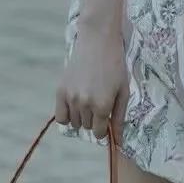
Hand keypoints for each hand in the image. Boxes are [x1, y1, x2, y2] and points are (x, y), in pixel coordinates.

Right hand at [55, 26, 128, 143]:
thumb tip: (119, 141)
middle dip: (94, 120)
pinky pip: (60, 116)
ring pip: (74, 123)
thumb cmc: (115, 65)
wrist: (97, 41)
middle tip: (99, 103)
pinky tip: (75, 106)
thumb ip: (119, 117)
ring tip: (88, 100)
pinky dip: (67, 116)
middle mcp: (85, 104)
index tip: (106, 121)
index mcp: (102, 105)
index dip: (104, 129)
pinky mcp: (60, 90)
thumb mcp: (123, 91)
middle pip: (87, 126)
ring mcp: (71, 97)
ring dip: (82, 117)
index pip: (99, 132)